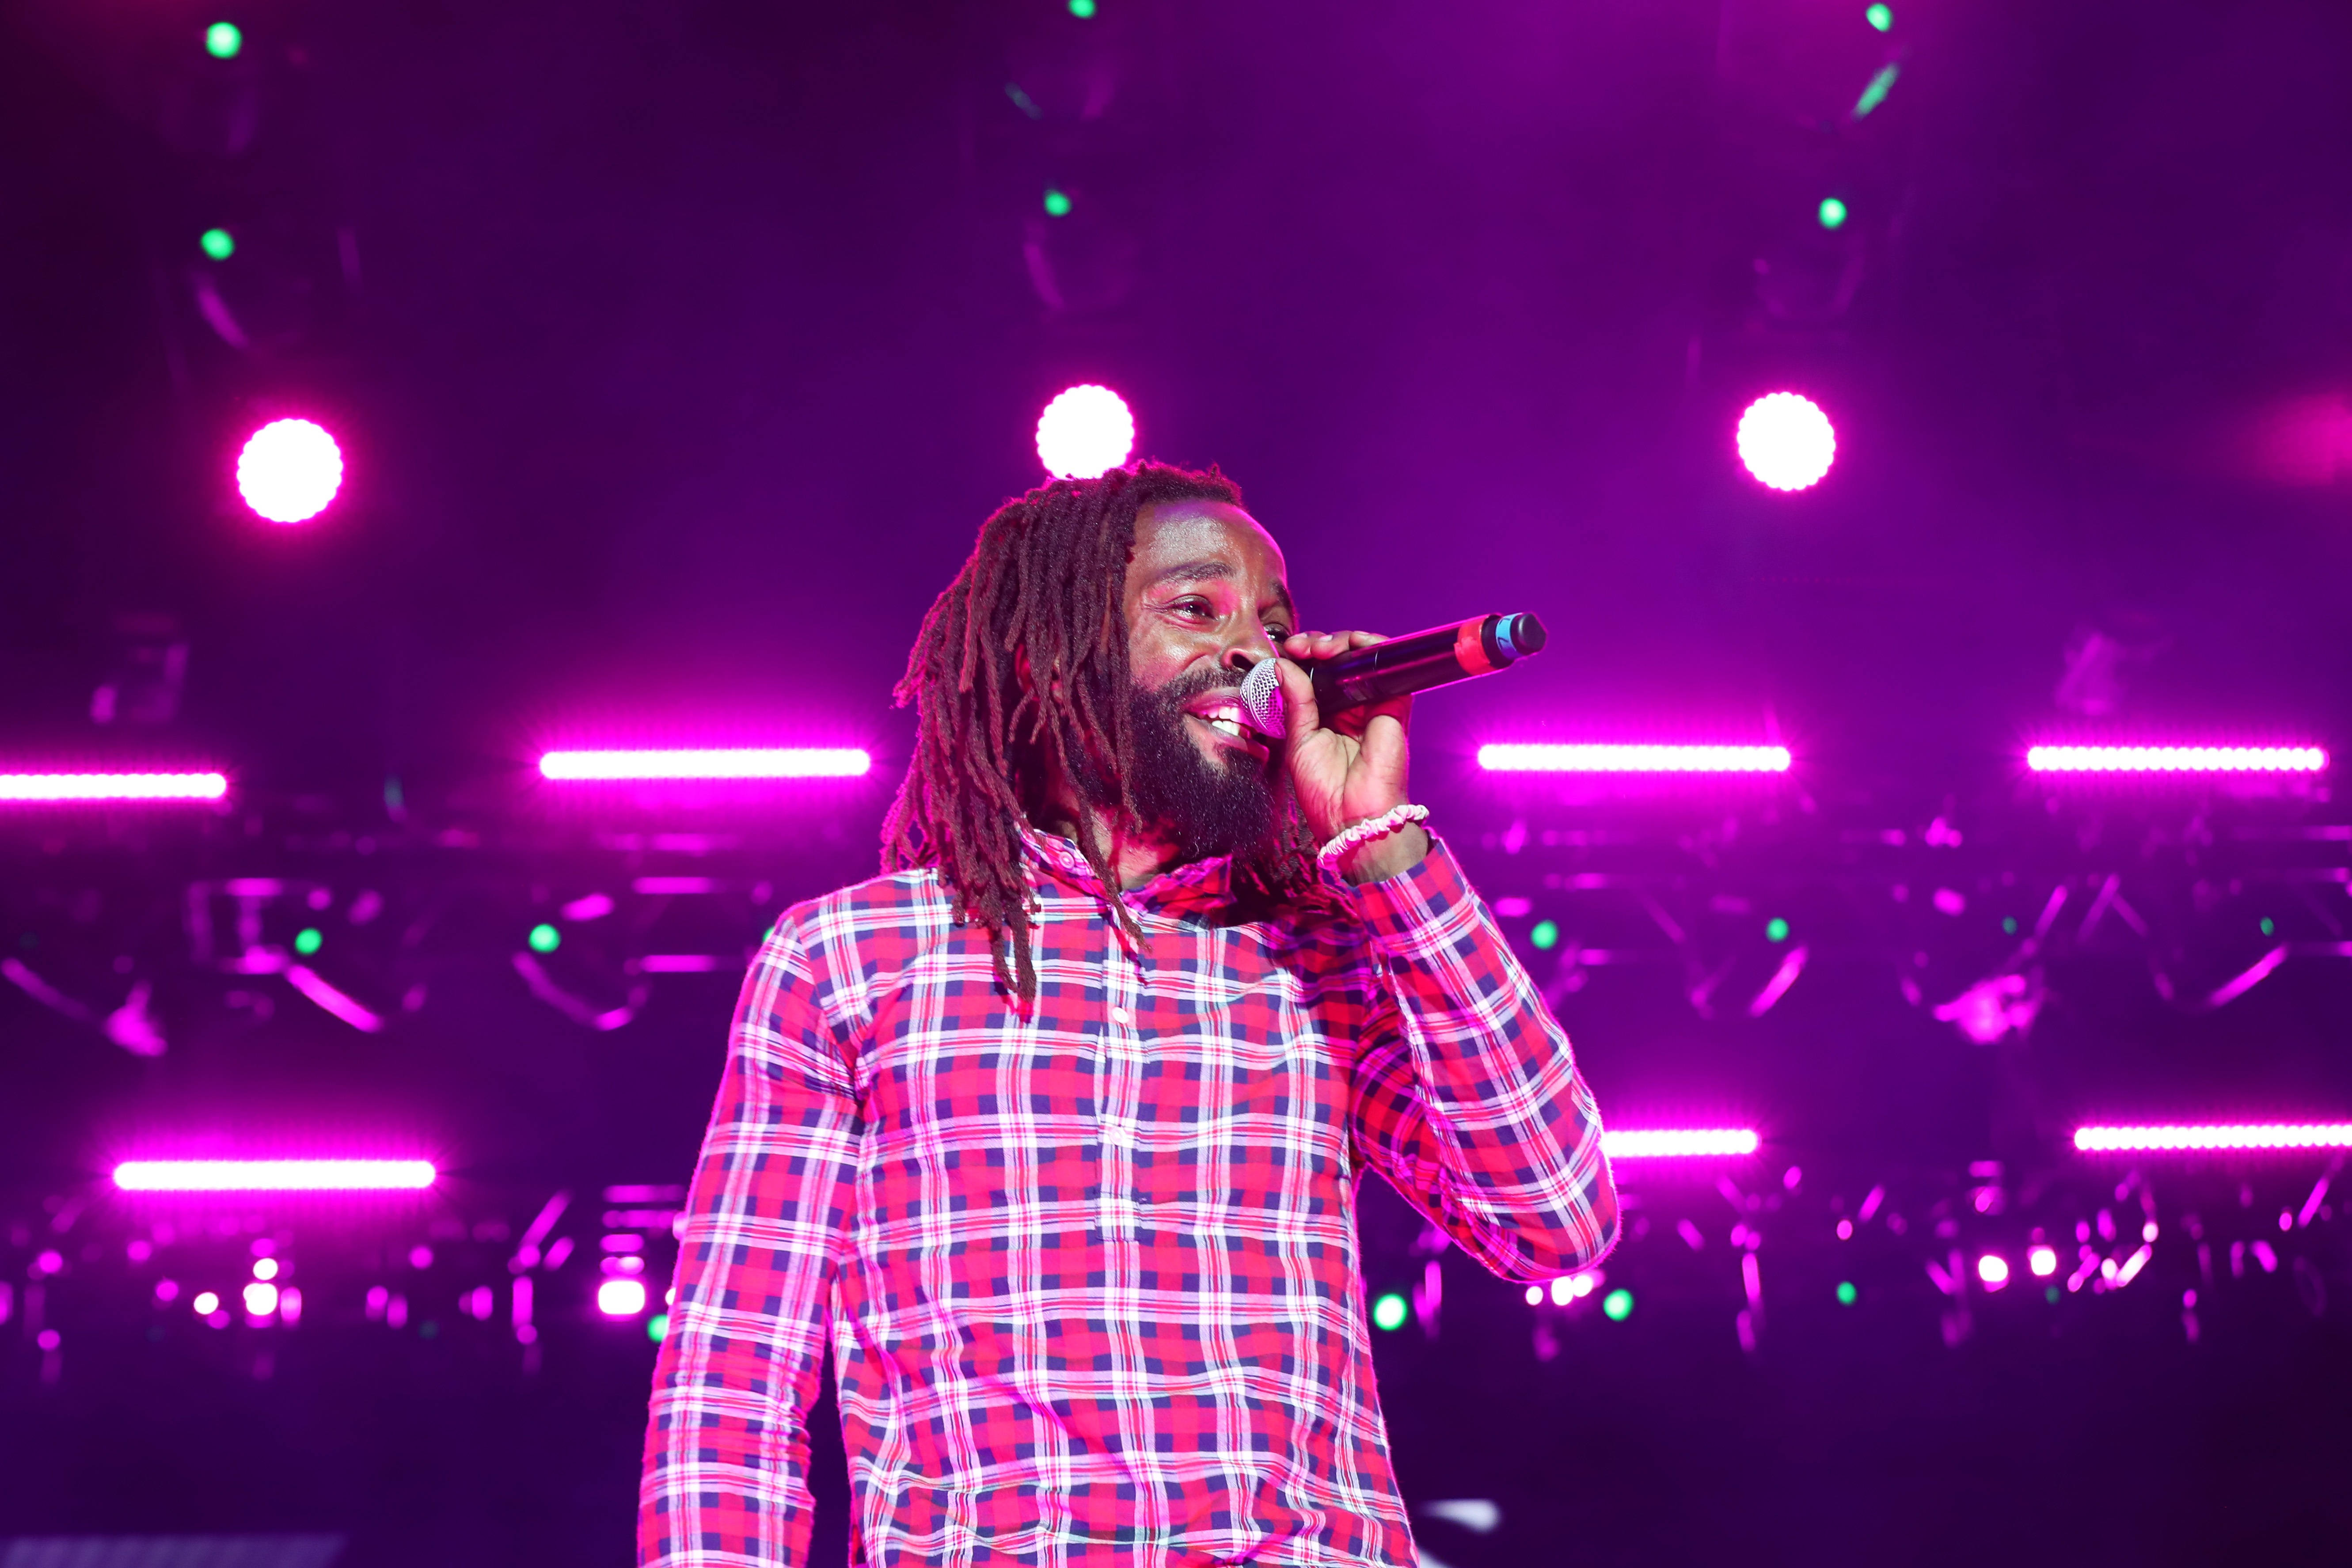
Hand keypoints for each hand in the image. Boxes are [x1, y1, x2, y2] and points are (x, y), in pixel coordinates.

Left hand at [1276, 630, 1429, 883]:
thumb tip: (1282, 664)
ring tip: (1320, 649)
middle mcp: (1349, 707)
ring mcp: (1372, 705)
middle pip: (1338, 661)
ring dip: (1339, 643)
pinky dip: (1371, 649)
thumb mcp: (1299, 740)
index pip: (1315, 674)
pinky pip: (1387, 669)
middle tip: (1300, 647)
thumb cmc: (1325, 790)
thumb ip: (1295, 700)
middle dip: (1317, 645)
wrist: (1352, 817)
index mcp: (1324, 716)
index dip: (1302, 657)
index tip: (1286, 651)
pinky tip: (1350, 646)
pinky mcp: (1394, 706)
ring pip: (1361, 659)